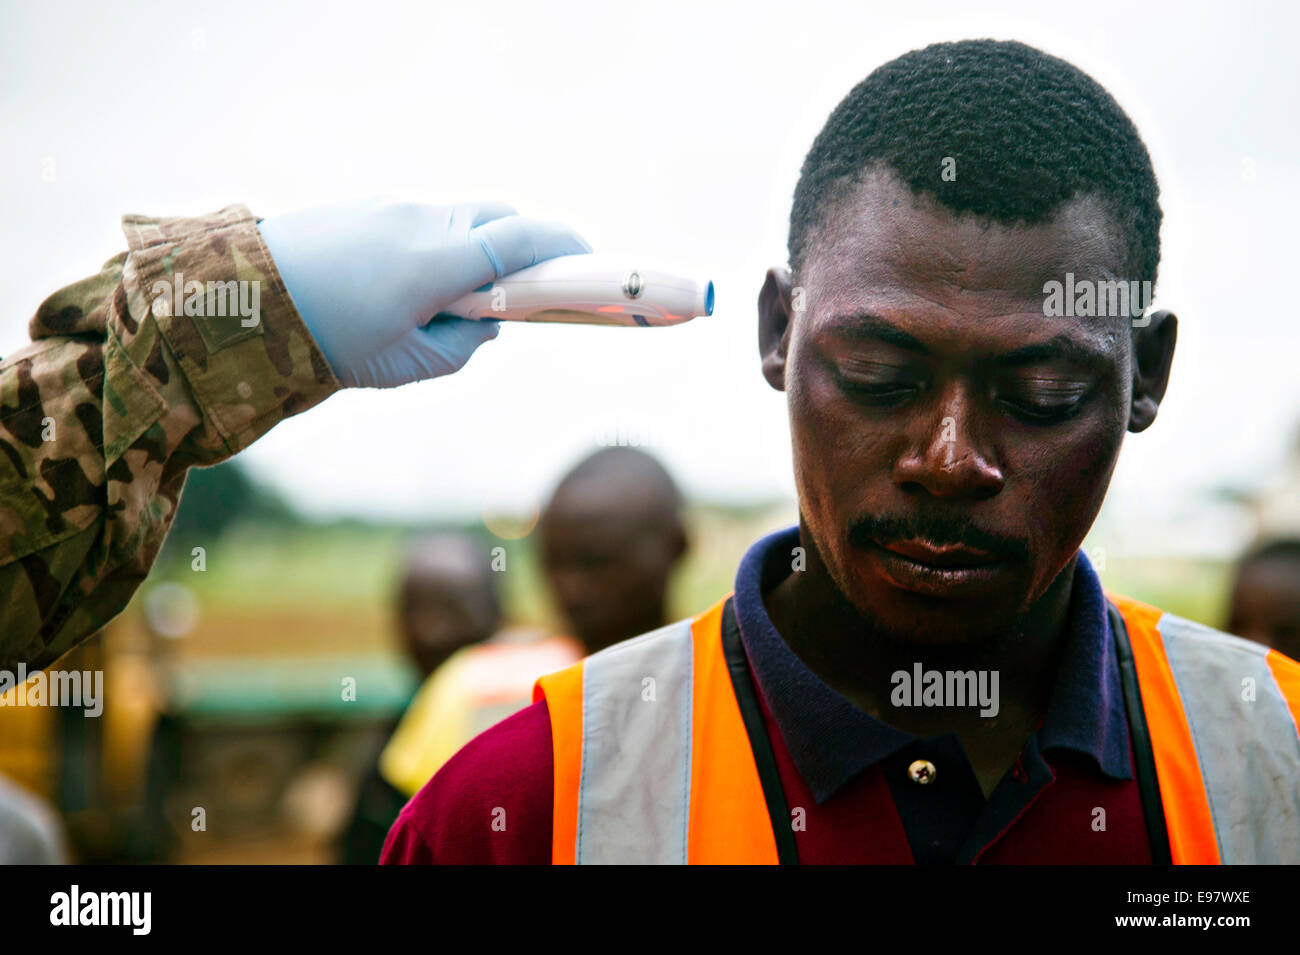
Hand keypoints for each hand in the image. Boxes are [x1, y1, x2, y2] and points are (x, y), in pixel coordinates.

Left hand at [257, 199, 590, 387]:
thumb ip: (464, 347)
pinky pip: (427, 219)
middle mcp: (424, 222)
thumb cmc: (324, 340)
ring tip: (466, 295)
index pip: (525, 240)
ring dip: (482, 247)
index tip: (591, 264)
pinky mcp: (369, 205)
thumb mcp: (405, 365)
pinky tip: (420, 282)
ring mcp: (395, 207)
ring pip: (463, 217)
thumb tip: (489, 323)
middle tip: (535, 287)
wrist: (239, 296)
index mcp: (440, 262)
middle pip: (502, 219)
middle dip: (529, 248)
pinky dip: (444, 243)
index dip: (567, 249)